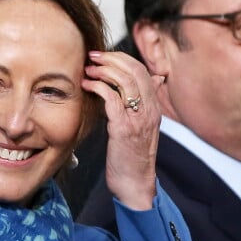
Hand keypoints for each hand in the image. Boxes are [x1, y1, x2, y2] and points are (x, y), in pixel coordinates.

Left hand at [82, 51, 164, 209]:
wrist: (135, 184)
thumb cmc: (133, 156)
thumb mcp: (143, 127)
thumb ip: (144, 104)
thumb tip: (154, 81)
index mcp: (154, 107)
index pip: (142, 70)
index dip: (121, 58)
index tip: (103, 56)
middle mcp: (149, 110)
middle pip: (134, 70)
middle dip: (111, 59)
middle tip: (92, 57)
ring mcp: (138, 118)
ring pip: (124, 81)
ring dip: (103, 71)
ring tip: (88, 70)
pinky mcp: (124, 128)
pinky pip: (112, 99)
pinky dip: (98, 87)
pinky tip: (87, 86)